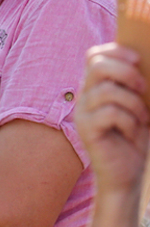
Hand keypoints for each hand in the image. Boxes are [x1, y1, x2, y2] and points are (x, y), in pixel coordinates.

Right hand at [75, 43, 148, 194]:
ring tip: (142, 118)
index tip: (138, 59)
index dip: (115, 51)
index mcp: (96, 86)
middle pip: (97, 66)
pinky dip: (129, 121)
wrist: (126, 175)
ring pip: (107, 90)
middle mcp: (85, 96)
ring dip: (133, 102)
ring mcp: (83, 112)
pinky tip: (131, 132)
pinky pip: (110, 113)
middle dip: (126, 72)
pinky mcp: (87, 130)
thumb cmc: (136, 139)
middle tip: (143, 88)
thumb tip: (148, 66)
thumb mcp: (140, 106)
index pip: (94, 55)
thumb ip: (137, 86)